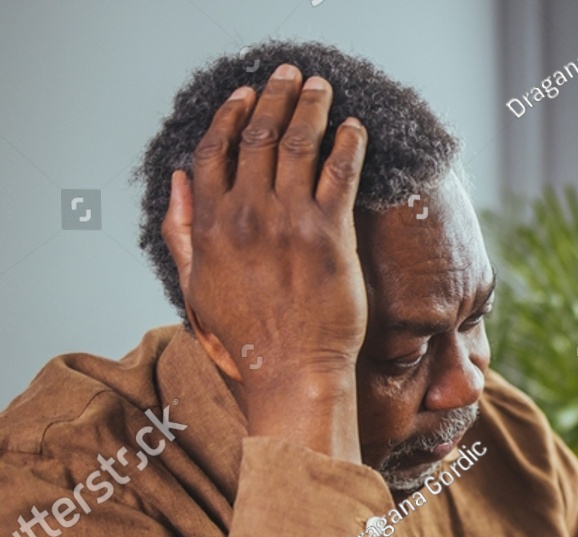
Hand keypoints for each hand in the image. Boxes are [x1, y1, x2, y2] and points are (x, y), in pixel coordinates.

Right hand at [160, 63, 367, 460]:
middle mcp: (247, 215)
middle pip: (258, 136)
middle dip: (274, 96)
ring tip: (321, 86)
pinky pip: (340, 174)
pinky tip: (354, 127)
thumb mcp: (195, 286)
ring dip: (311, 107)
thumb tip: (177, 181)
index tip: (245, 93)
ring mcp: (290, 222)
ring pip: (298, 144)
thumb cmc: (245, 339)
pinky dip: (348, 144)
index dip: (230, 115)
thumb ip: (181, 231)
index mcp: (211, 225)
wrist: (291, 373)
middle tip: (290, 75)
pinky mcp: (330, 235)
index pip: (214, 151)